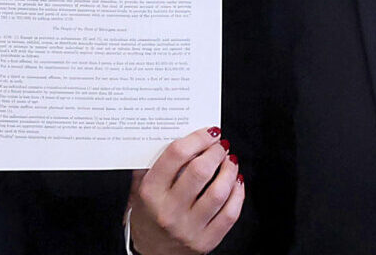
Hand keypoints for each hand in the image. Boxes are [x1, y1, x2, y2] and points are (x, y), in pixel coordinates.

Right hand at [128, 128, 241, 254]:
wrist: (150, 253)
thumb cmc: (147, 215)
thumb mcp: (138, 188)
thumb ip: (151, 162)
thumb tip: (176, 132)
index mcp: (150, 193)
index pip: (176, 155)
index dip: (197, 138)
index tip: (209, 132)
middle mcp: (169, 211)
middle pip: (200, 171)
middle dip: (216, 152)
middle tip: (220, 146)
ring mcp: (189, 228)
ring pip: (219, 192)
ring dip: (229, 170)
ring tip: (229, 162)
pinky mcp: (206, 241)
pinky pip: (230, 213)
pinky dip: (238, 193)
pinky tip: (235, 183)